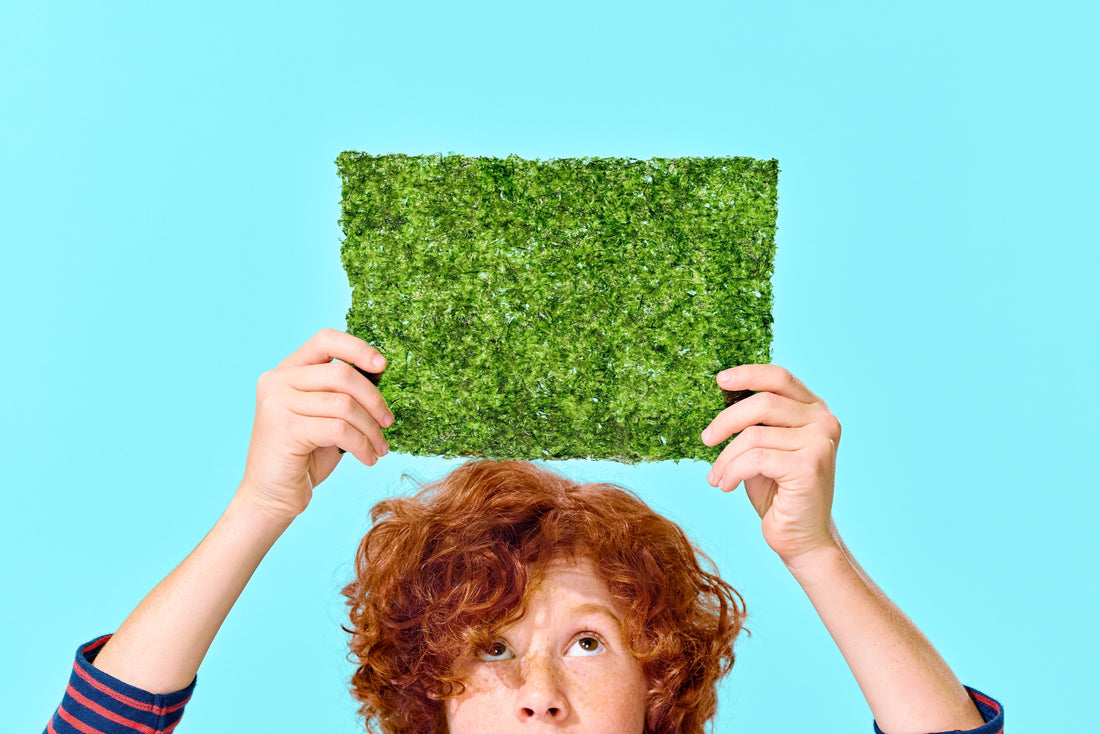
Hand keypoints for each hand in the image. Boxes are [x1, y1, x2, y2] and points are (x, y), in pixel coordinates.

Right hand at [237, 328, 393, 521]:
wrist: (271, 497)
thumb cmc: (304, 456)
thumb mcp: (325, 416)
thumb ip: (341, 392)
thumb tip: (379, 374)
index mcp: (287, 370)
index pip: (326, 340)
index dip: (358, 348)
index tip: (383, 366)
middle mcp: (277, 380)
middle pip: (342, 374)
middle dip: (374, 400)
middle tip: (388, 423)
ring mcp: (277, 403)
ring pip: (344, 404)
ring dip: (371, 429)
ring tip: (379, 448)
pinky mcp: (284, 428)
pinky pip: (339, 429)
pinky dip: (361, 445)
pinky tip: (368, 458)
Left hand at [701, 365, 841, 563]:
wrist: (802, 539)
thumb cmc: (778, 493)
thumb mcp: (764, 448)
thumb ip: (756, 422)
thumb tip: (723, 395)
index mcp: (815, 411)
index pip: (780, 378)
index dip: (749, 374)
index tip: (720, 380)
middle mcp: (824, 422)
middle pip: (763, 403)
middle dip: (726, 421)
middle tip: (706, 439)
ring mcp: (820, 443)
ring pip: (753, 435)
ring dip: (725, 458)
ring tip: (717, 476)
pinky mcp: (809, 466)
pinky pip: (755, 459)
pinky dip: (732, 471)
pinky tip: (725, 486)